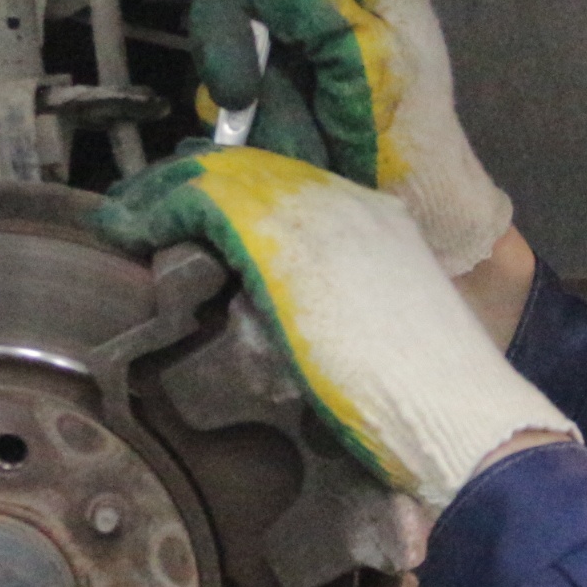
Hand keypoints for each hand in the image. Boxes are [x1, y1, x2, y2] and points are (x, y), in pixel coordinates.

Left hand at [88, 146, 570, 510]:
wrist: (456, 413)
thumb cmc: (424, 403)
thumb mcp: (374, 341)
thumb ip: (333, 316)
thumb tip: (279, 324)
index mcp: (381, 226)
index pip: (293, 190)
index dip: (238, 195)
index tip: (198, 215)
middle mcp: (350, 205)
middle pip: (255, 172)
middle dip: (196, 184)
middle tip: (148, 205)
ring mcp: (315, 214)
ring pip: (223, 178)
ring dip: (168, 193)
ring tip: (130, 213)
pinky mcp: (277, 235)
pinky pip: (203, 201)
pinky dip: (157, 207)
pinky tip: (130, 224)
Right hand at [129, 0, 514, 276]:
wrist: (409, 215)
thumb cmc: (410, 133)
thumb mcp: (375, 58)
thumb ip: (317, 4)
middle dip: (228, 30)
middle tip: (239, 86)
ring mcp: (283, 42)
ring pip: (220, 34)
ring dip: (243, 90)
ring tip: (290, 135)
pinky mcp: (260, 88)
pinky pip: (220, 88)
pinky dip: (245, 122)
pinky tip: (277, 146)